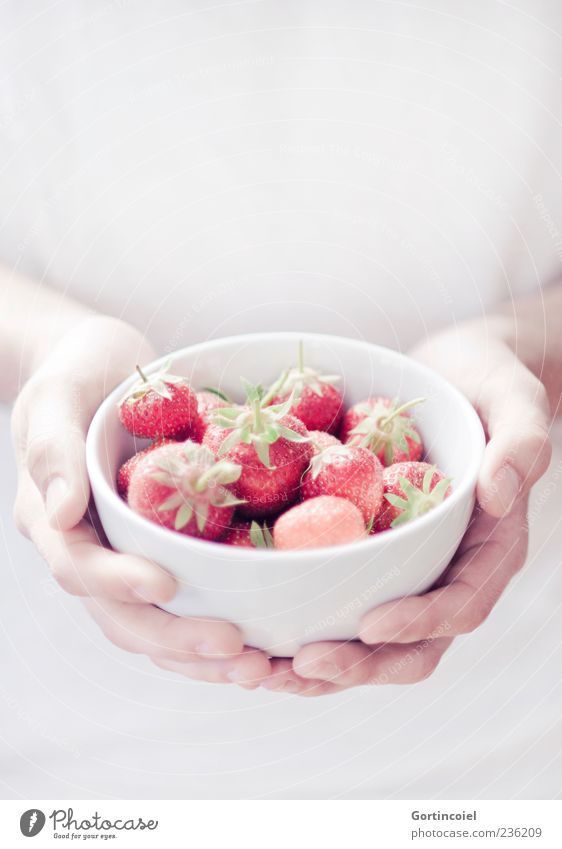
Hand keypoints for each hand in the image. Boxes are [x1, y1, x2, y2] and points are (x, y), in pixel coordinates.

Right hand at [11, 315, 270, 686]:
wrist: (102, 368)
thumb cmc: (76, 371)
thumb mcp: (56, 395)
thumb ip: (51, 448)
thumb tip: (62, 513)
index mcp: (54, 519)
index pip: (79, 566)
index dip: (118, 581)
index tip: (165, 584)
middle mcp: (89, 550)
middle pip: (124, 615)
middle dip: (177, 639)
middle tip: (236, 649)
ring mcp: (125, 556)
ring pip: (157, 623)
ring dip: (203, 653)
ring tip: (261, 667)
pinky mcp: (163, 550)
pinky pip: (189, 598)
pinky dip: (222, 621)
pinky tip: (266, 641)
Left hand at [260, 323, 551, 694]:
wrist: (455, 375)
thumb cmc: (490, 383)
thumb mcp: (516, 398)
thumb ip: (521, 443)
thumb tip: (498, 495)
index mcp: (491, 547)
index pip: (462, 603)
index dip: (420, 623)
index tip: (370, 625)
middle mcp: (450, 569)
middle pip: (414, 644)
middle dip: (360, 665)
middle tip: (300, 665)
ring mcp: (410, 568)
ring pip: (371, 641)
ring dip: (321, 666)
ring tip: (262, 671)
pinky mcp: (373, 555)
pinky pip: (341, 600)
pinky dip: (303, 623)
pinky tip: (256, 632)